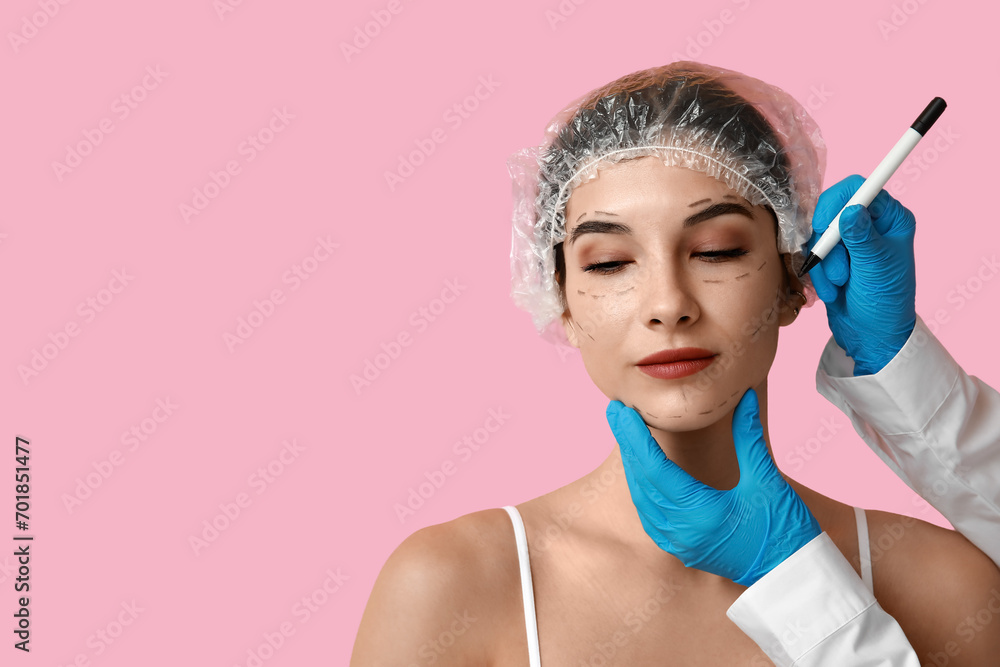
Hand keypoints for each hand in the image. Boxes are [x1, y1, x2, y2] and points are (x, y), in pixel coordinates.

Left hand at [605, 389, 820, 586]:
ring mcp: (680, 544)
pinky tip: (642, 474)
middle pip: (642, 481)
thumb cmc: (784, 531)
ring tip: (627, 435)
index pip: (654, 467)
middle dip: (627, 444)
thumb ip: (749, 436)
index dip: (634, 436)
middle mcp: (682, 531)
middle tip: (616, 412)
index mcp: (699, 512)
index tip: (620, 410)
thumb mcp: (767, 480)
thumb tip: (742, 396)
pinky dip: (643, 490)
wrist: (793, 578)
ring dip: (633, 467)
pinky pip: (650, 517)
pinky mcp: (683, 550)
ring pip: (643, 500)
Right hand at [806, 174, 916, 375]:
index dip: (837, 203)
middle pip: (832, 211)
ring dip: (823, 264)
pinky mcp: (832, 258)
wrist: (871, 337)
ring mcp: (849, 242)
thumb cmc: (885, 304)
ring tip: (837, 287)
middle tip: (838, 271)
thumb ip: (862, 237)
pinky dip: (816, 274)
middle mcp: (870, 225)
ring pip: (818, 235)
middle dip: (828, 243)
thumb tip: (851, 209)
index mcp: (891, 220)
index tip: (824, 227)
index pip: (859, 190)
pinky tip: (830, 292)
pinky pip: (811, 254)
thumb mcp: (876, 268)